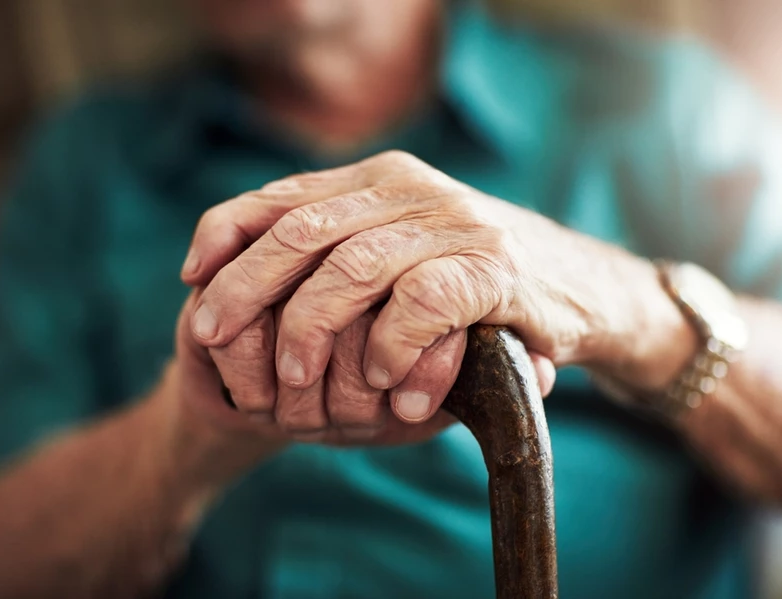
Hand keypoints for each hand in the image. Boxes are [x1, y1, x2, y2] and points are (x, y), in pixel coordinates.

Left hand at [181, 152, 588, 439]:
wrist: (588, 291)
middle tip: (212, 337)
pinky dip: (391, 348)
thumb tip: (235, 270)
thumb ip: (338, 255)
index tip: (194, 279)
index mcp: (382, 180)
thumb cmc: (476, 285)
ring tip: (295, 383)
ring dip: (312, 330)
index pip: (283, 195)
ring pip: (353, 266)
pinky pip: (421, 302)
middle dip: (245, 287)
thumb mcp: (400, 259)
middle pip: (302, 230)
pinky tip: (383, 386)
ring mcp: (457, 223)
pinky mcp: (497, 267)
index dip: (227, 233)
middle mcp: (413, 190)